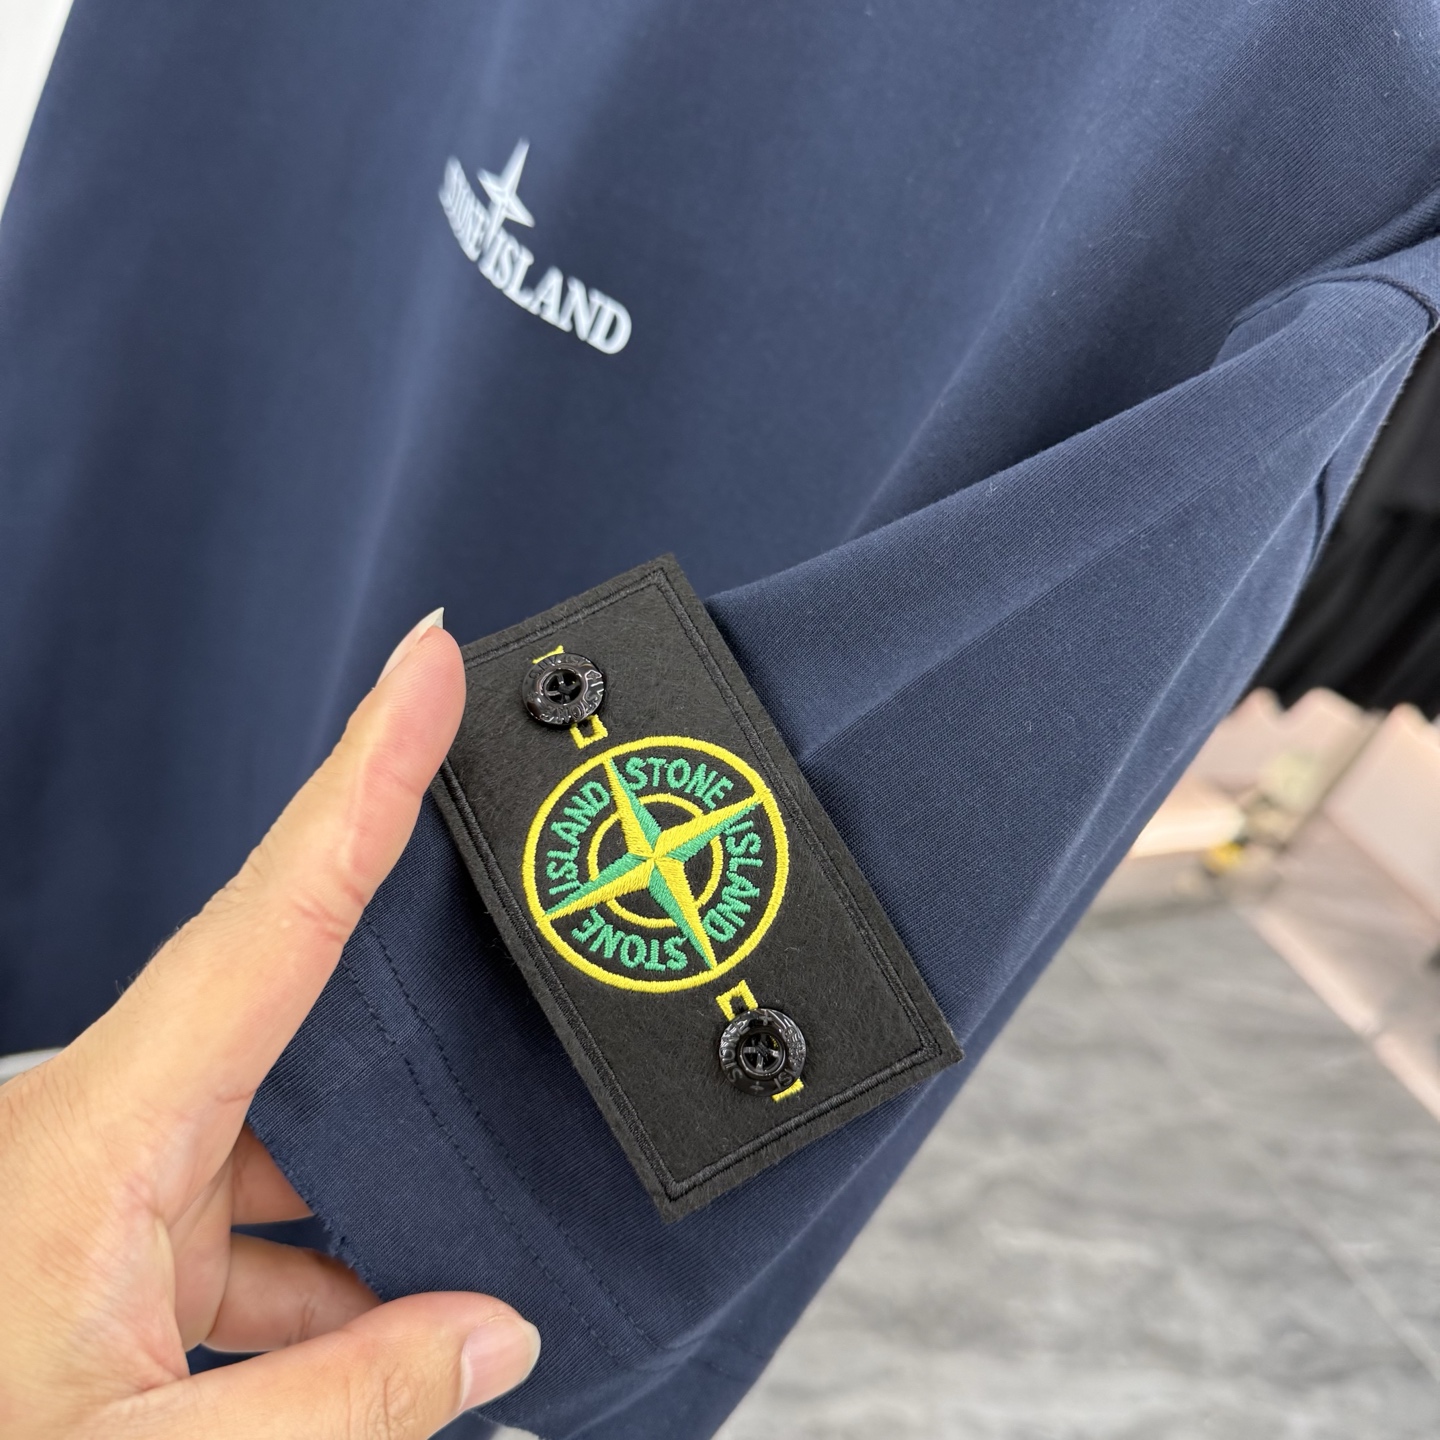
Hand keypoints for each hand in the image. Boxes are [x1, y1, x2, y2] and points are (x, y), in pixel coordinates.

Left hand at [0, 613, 539, 1438]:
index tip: (426, 663)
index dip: (365, 775)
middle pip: (293, 990)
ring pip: (280, 1120)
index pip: (276, 913)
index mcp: (99, 1135)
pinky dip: (319, 1257)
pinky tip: (375, 1321)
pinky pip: (244, 1201)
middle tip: (504, 913)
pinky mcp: (107, 1228)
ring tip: (456, 1245)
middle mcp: (102, 1124)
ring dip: (369, 1178)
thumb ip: (346, 1401)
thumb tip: (498, 1334)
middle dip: (410, 965)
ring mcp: (105, 1173)